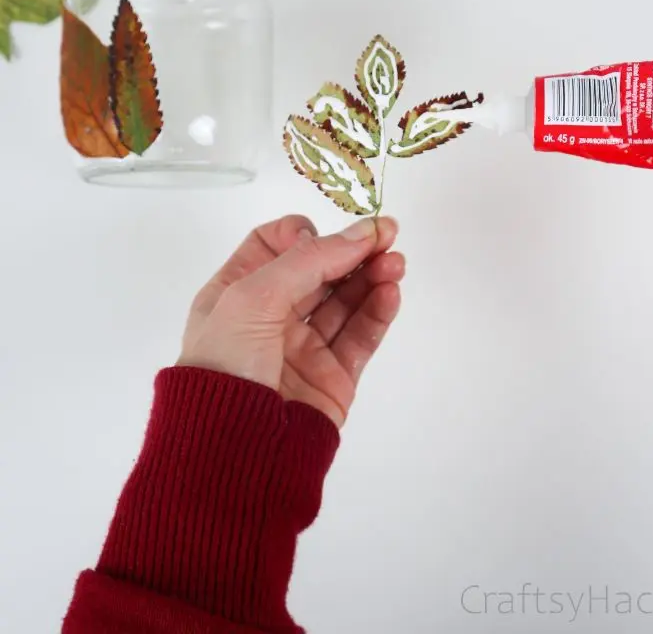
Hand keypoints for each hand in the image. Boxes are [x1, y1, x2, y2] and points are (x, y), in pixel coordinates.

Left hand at [178, 215, 403, 426]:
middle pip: (319, 270)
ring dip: (372, 277)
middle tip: (386, 235)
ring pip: (346, 301)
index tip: (321, 235)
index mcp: (236, 293)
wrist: (233, 453)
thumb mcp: (253, 297)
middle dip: (352, 250)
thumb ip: (310, 260)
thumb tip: (361, 232)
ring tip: (394, 263)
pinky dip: (378, 312)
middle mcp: (270, 317)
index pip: (273, 246)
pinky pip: (360, 337)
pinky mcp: (333, 377)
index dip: (302, 235)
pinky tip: (390, 293)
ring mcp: (302, 348)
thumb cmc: (224, 366)